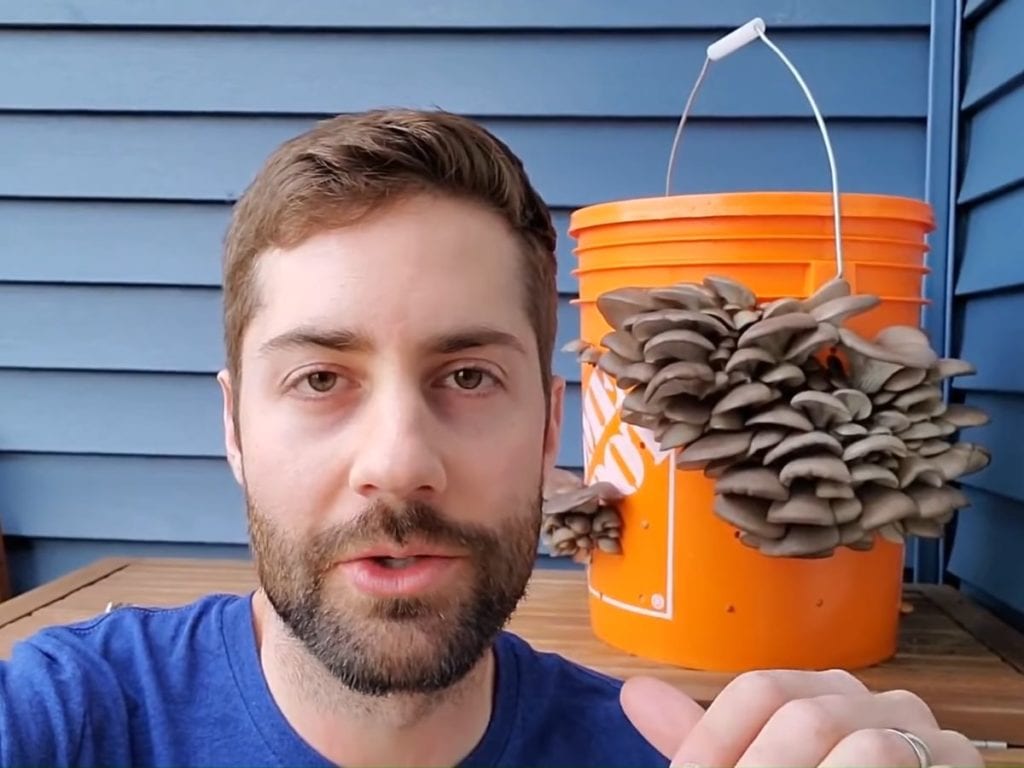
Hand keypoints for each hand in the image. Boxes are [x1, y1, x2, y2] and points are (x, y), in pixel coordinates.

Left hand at [620, 670, 983, 766]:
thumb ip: (711, 745)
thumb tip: (635, 693)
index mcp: (824, 691)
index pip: (760, 690)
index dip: (715, 741)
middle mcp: (876, 700)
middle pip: (802, 716)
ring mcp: (925, 733)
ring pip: (855, 743)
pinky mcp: (960, 766)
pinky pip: (890, 762)